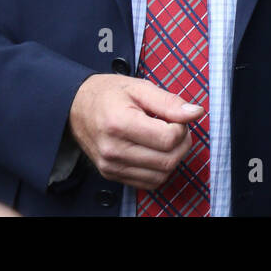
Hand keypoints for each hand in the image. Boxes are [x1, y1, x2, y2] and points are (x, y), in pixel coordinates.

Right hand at [67, 74, 203, 189]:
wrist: (75, 107)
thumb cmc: (108, 94)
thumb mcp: (139, 87)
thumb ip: (169, 101)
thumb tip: (196, 113)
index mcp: (120, 124)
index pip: (168, 139)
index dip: (181, 128)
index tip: (176, 117)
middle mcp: (113, 150)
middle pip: (168, 160)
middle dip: (182, 143)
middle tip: (176, 127)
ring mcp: (111, 166)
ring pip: (161, 175)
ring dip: (173, 157)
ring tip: (165, 138)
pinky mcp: (111, 175)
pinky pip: (148, 183)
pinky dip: (159, 169)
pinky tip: (155, 151)